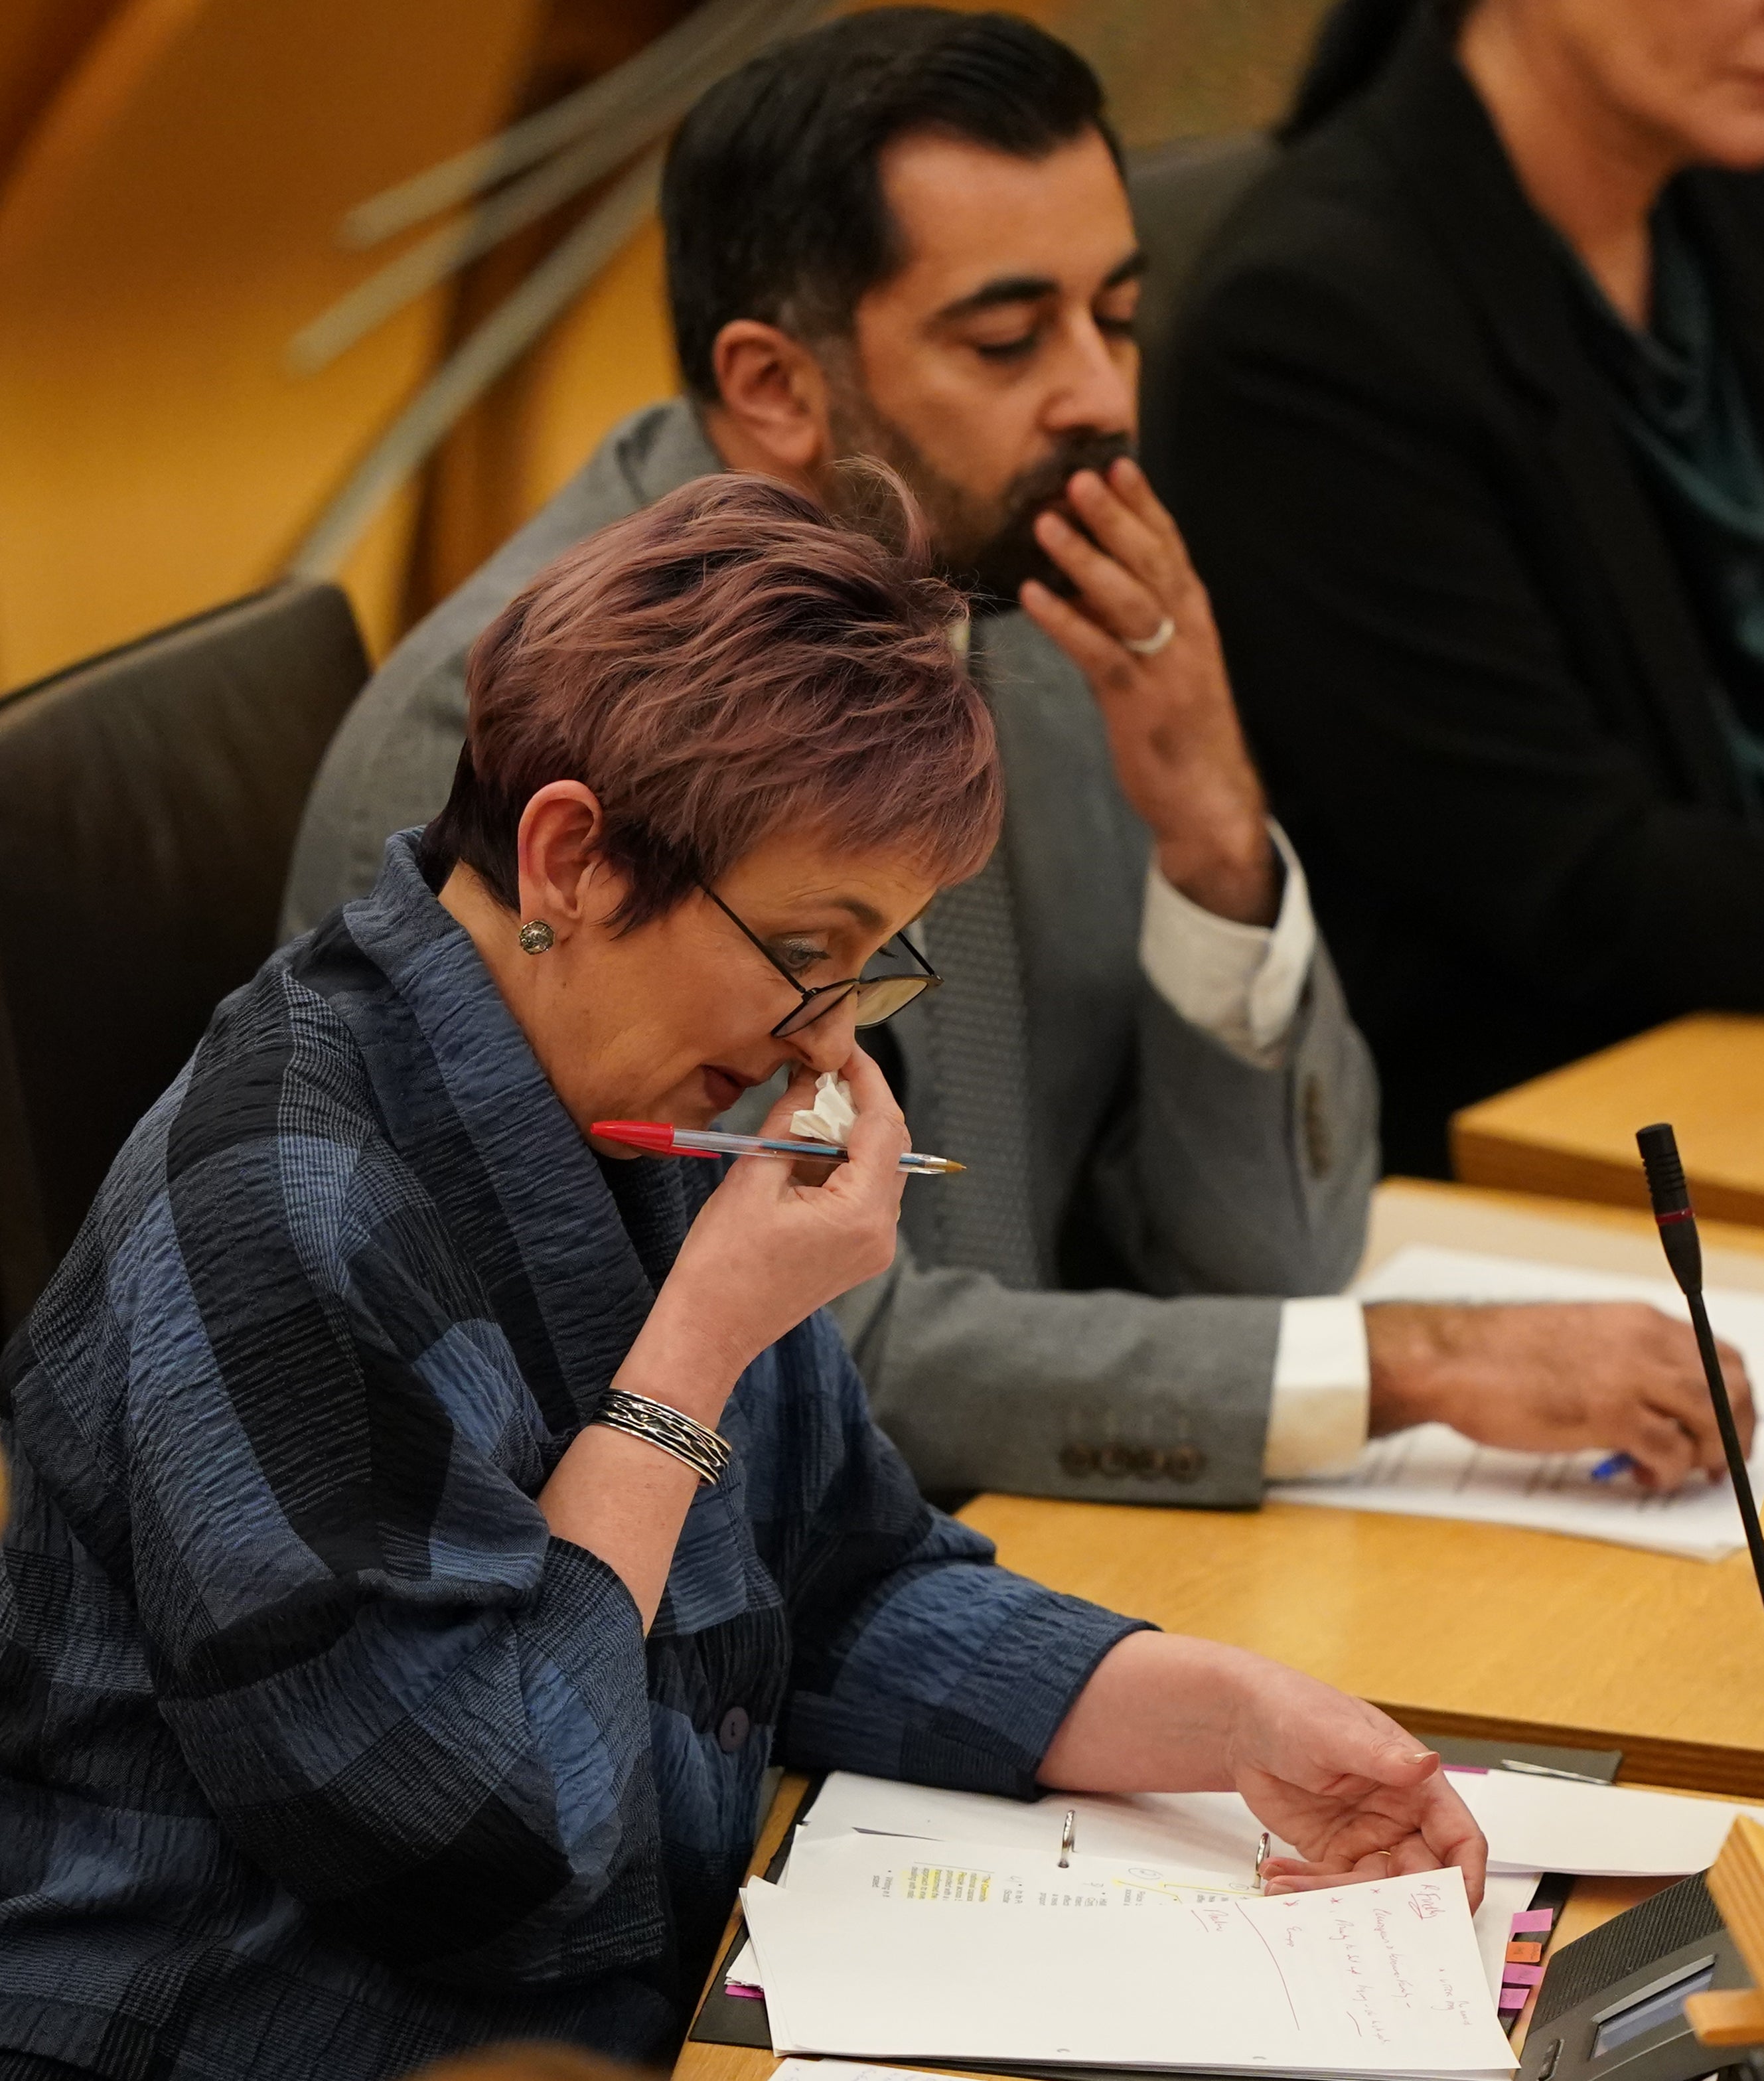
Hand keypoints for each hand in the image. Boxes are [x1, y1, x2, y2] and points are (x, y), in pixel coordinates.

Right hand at [644, 1045, 906, 1412]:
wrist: (709, 1332)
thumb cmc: (722, 1261)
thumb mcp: (755, 1174)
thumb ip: (793, 1117)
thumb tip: (812, 1071)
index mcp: (862, 1211)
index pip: (884, 1124)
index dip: (866, 1078)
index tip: (842, 1047)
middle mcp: (881, 1232)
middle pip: (891, 1145)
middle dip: (858, 1104)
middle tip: (819, 1072)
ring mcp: (873, 1248)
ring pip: (878, 1168)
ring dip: (847, 1134)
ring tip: (802, 1113)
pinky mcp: (858, 1255)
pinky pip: (863, 1194)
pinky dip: (840, 1166)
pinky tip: (801, 1155)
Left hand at [1018, 455, 1276, 924]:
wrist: (1209, 799)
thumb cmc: (1180, 729)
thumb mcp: (1159, 665)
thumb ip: (1125, 624)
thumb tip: (1078, 586)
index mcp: (1194, 618)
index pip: (1170, 548)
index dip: (1144, 506)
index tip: (1119, 464)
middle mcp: (1188, 633)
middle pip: (1152, 561)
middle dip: (1117, 517)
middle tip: (1080, 478)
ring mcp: (1167, 667)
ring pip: (1129, 599)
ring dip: (1087, 558)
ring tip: (1049, 523)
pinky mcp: (1140, 704)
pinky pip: (1099, 652)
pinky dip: (1065, 621)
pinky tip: (1034, 595)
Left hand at [1224, 1659, 1486, 1905]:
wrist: (1245, 1723)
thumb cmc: (1296, 1711)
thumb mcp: (1337, 1733)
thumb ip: (1381, 1757)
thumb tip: (1427, 1764)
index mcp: (1415, 1786)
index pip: (1458, 1838)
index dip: (1464, 1877)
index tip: (1453, 1911)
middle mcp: (1398, 1817)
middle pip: (1419, 1877)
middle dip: (1396, 1903)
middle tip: (1361, 1915)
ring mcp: (1365, 1838)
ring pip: (1372, 1889)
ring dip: (1336, 1897)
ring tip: (1289, 1886)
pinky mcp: (1332, 1852)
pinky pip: (1332, 1885)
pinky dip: (1307, 1888)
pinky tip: (1277, 1877)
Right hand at [1367, 1301, 1754, 1491]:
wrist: (1452, 1358)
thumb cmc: (1499, 1355)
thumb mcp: (1579, 1342)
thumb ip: (1623, 1363)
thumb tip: (1653, 1407)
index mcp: (1638, 1320)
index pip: (1720, 1356)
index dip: (1733, 1400)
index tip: (1719, 1430)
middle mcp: (1645, 1341)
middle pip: (1732, 1386)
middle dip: (1734, 1432)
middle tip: (1711, 1462)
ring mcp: (1631, 1375)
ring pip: (1714, 1418)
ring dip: (1707, 1454)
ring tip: (1673, 1471)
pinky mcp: (1611, 1413)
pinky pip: (1672, 1452)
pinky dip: (1666, 1473)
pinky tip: (1636, 1474)